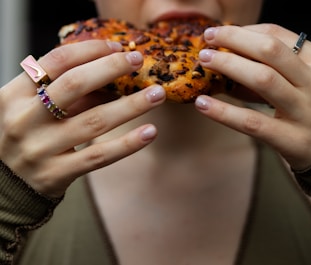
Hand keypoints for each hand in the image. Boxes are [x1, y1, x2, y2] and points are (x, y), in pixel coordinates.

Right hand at [0, 40, 165, 196]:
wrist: (4, 184)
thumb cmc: (26, 135)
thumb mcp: (33, 108)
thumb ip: (67, 94)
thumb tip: (112, 78)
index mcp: (14, 95)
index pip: (56, 62)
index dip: (90, 50)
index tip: (117, 47)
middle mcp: (24, 119)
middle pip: (75, 85)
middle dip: (111, 68)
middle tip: (138, 61)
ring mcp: (40, 148)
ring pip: (94, 121)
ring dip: (131, 105)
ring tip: (157, 94)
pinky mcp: (57, 174)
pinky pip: (99, 156)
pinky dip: (127, 144)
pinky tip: (150, 132)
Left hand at [196, 24, 310, 169]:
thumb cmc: (309, 113)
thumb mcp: (299, 84)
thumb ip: (272, 70)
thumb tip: (228, 57)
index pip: (279, 36)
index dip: (245, 31)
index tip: (220, 33)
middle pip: (270, 51)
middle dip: (234, 40)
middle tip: (207, 40)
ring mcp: (306, 112)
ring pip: (263, 80)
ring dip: (228, 66)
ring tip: (204, 62)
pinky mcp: (293, 140)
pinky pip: (252, 122)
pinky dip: (223, 112)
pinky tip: (202, 103)